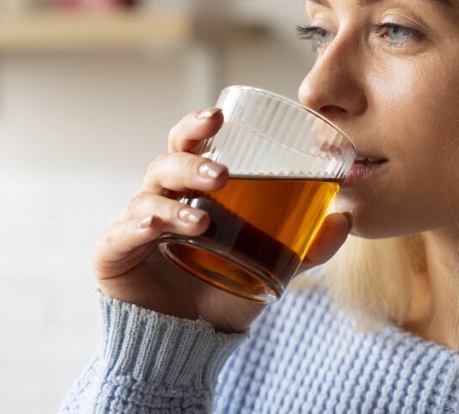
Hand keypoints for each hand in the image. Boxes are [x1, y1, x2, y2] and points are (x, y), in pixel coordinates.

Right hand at [92, 108, 351, 332]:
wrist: (186, 344)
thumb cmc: (220, 295)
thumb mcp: (269, 269)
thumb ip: (305, 247)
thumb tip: (346, 218)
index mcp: (191, 191)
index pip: (189, 146)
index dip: (197, 126)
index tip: (218, 116)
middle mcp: (159, 200)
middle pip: (166, 162)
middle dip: (190, 160)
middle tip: (220, 173)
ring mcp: (133, 225)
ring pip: (148, 196)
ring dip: (176, 202)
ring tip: (204, 221)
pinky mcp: (112, 254)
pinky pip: (122, 232)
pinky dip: (142, 226)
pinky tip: (159, 229)